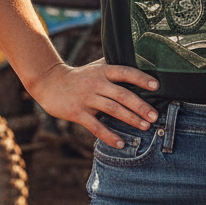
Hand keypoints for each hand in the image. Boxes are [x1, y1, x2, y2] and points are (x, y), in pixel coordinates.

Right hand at [27, 59, 159, 148]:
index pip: (125, 72)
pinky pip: (96, 126)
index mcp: (103, 71)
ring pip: (112, 110)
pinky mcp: (77, 113)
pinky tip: (121, 143)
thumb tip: (139, 61)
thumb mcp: (95, 66)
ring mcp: (86, 98)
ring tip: (145, 126)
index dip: (141, 78)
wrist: (49, 82)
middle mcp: (96, 83)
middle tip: (155, 115)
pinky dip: (109, 135)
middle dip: (140, 106)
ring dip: (130, 119)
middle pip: (122, 94)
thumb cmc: (79, 76)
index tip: (156, 86)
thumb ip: (114, 65)